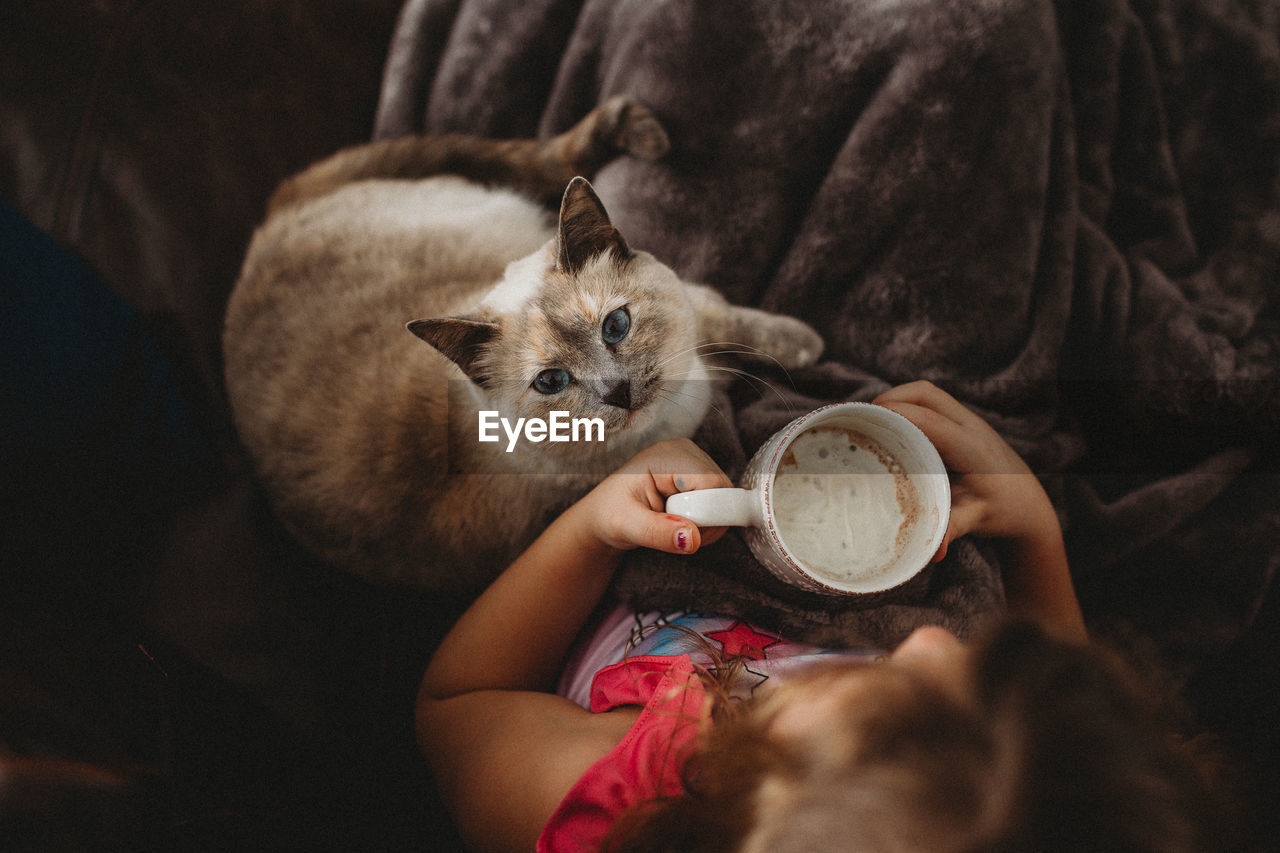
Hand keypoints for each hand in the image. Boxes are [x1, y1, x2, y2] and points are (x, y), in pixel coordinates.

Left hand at [578, 438, 731, 553]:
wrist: (606, 515)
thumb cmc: (610, 514)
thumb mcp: (626, 526)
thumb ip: (657, 532)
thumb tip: (692, 539)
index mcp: (667, 456)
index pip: (711, 483)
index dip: (705, 513)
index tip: (680, 530)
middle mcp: (687, 453)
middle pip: (723, 491)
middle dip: (705, 520)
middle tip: (673, 531)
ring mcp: (696, 464)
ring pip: (725, 500)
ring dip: (706, 524)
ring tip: (674, 527)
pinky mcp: (700, 479)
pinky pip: (721, 505)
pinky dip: (707, 523)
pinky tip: (682, 523)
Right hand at [874, 381, 1059, 560]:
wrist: (1028, 502)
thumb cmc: (1001, 511)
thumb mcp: (976, 521)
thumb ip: (954, 529)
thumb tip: (935, 552)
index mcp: (972, 448)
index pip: (930, 421)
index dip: (895, 415)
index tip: (862, 422)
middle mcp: (971, 427)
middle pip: (924, 393)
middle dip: (889, 399)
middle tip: (859, 421)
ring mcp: (967, 420)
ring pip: (925, 393)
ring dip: (896, 399)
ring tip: (869, 422)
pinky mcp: (961, 422)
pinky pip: (929, 402)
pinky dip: (906, 406)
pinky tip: (889, 428)